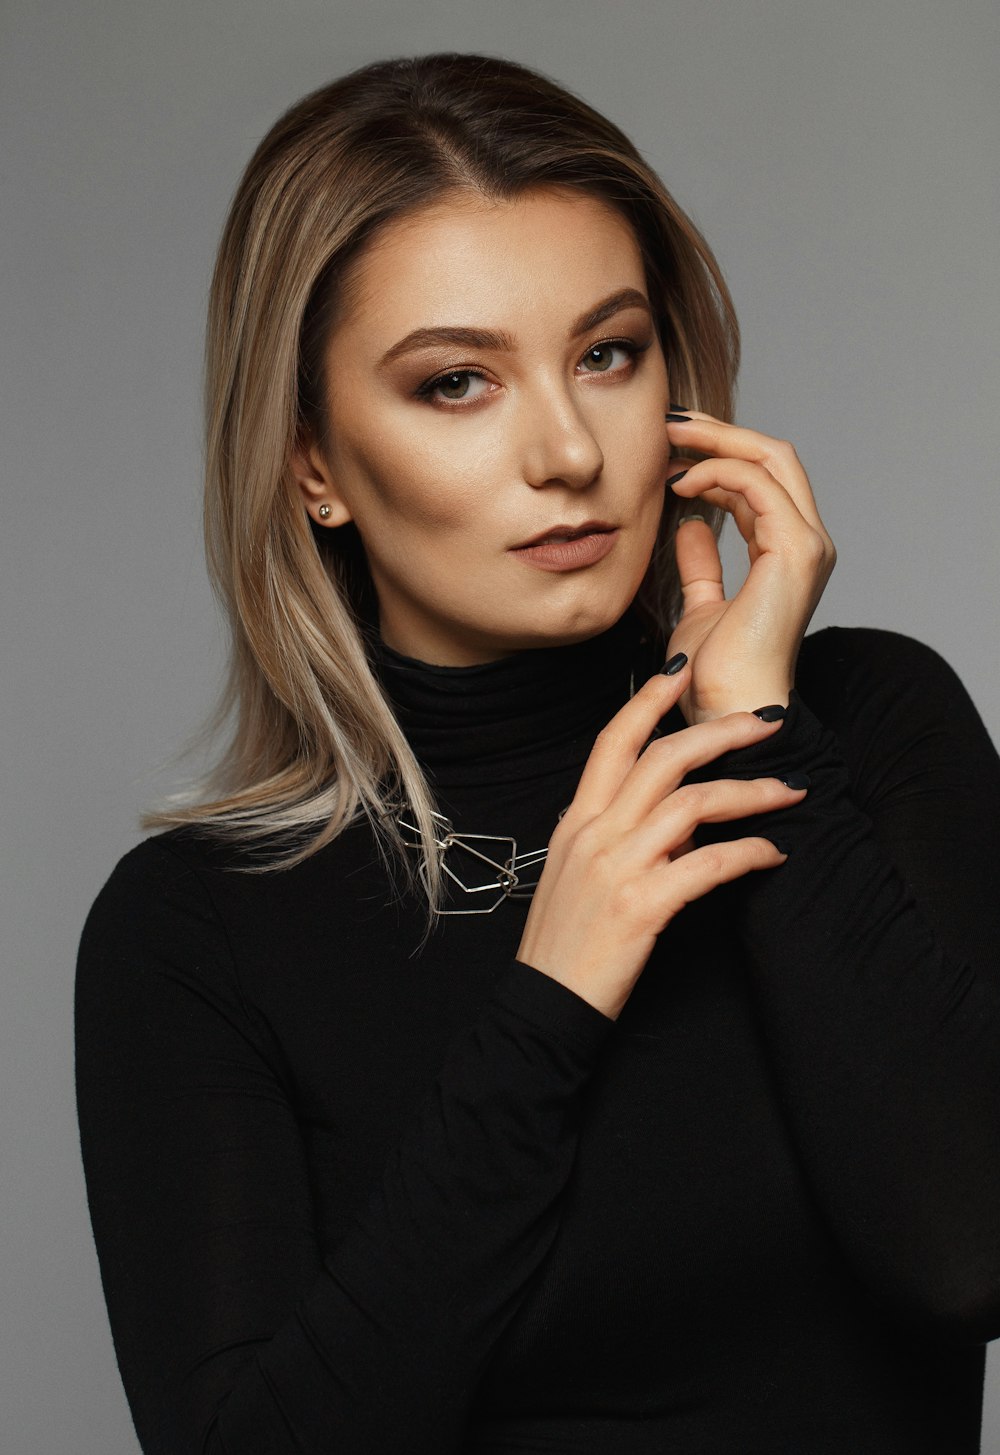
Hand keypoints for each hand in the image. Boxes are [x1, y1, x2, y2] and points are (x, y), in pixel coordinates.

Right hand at [515, 660, 806, 1019]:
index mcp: (577, 822)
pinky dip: (749, 854)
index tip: (682, 671)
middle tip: (767, 721)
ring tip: (789, 793)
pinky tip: (772, 856)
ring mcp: (616, 868)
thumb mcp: (579, 876)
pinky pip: (708, 865)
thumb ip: (619, 837)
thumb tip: (676, 820)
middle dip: (721, 731)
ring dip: (750, 793)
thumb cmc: (566, 944)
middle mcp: (595, 834)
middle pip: (663, 758)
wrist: (545, 1006)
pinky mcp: (641, 907)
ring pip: (692, 804)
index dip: (648, 700)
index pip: (612, 742)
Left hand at [664, 411, 835, 723]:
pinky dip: (718, 472)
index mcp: (789, 552)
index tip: (668, 448)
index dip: (717, 454)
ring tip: (668, 439)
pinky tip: (680, 482)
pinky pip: (758, 485)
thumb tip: (691, 528)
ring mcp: (807, 545)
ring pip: (771, 458)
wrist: (727, 711)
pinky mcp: (794, 551)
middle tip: (669, 422)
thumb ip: (703, 566)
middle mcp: (807, 542)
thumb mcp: (701, 606)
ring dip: (716, 440)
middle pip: (773, 456)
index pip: (761, 479)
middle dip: (720, 431)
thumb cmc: (714, 675)